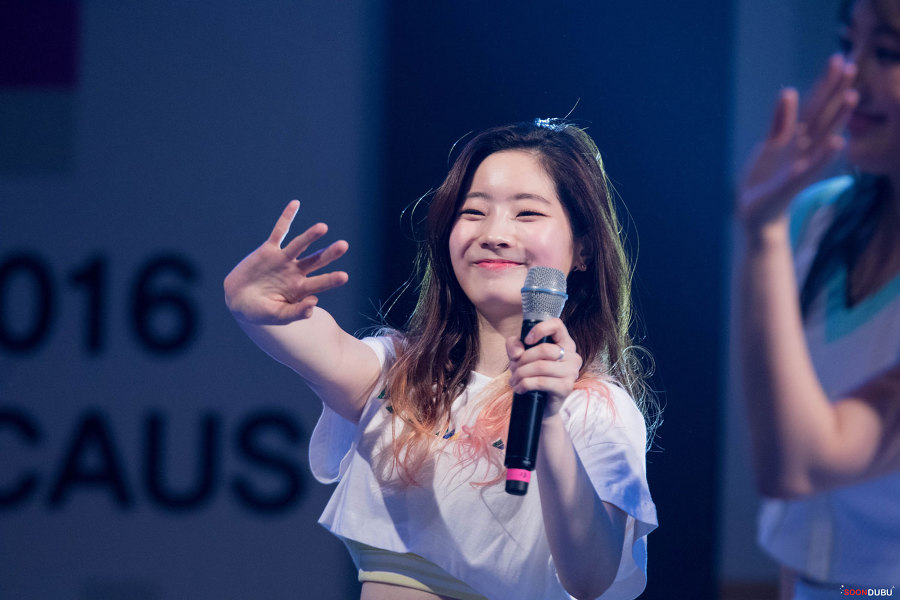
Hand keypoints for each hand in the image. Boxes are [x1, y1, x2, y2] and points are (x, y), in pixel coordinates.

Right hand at [224, 200, 348, 324]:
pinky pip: (279, 231)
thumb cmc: (259, 312)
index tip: (344, 276)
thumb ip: (296, 312)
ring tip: (323, 227)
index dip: (331, 280)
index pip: (319, 283)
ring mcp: (283, 260)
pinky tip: (295, 204)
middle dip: (329, 254)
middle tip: (344, 245)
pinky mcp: (268, 250)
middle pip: (316, 261)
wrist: (237, 301)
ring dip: (310, 236)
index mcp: (300, 290)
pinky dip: (286, 218)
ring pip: (300, 245)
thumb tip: (314, 303)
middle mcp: (296, 272)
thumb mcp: (277, 316)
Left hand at [506, 318, 582, 417]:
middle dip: (523, 359)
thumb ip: (514, 345)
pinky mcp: (565, 388)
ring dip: (521, 373)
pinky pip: (541, 382)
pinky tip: (519, 388)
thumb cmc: (533, 376)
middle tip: (513, 369)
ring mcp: (571, 372)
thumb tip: (517, 352)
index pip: (557, 324)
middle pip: (545, 349)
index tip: (527, 340)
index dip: (540, 329)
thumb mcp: (520, 356)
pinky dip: (525, 384)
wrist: (541, 405)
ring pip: (541, 366)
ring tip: (514, 380)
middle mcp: (572, 356)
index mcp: (564, 343)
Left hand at [738, 54, 857, 234]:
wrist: (755, 211)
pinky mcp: (793, 182)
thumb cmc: (765, 177)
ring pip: (823, 138)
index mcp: (797, 138)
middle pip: (823, 115)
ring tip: (852, 97)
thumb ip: (780, 120)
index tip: (838, 59)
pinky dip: (823, 155)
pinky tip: (836, 142)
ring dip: (838, 118)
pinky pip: (811, 167)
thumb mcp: (770, 145)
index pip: (815, 106)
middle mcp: (804, 148)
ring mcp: (801, 165)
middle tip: (851, 66)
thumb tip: (788, 91)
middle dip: (836, 92)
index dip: (825, 84)